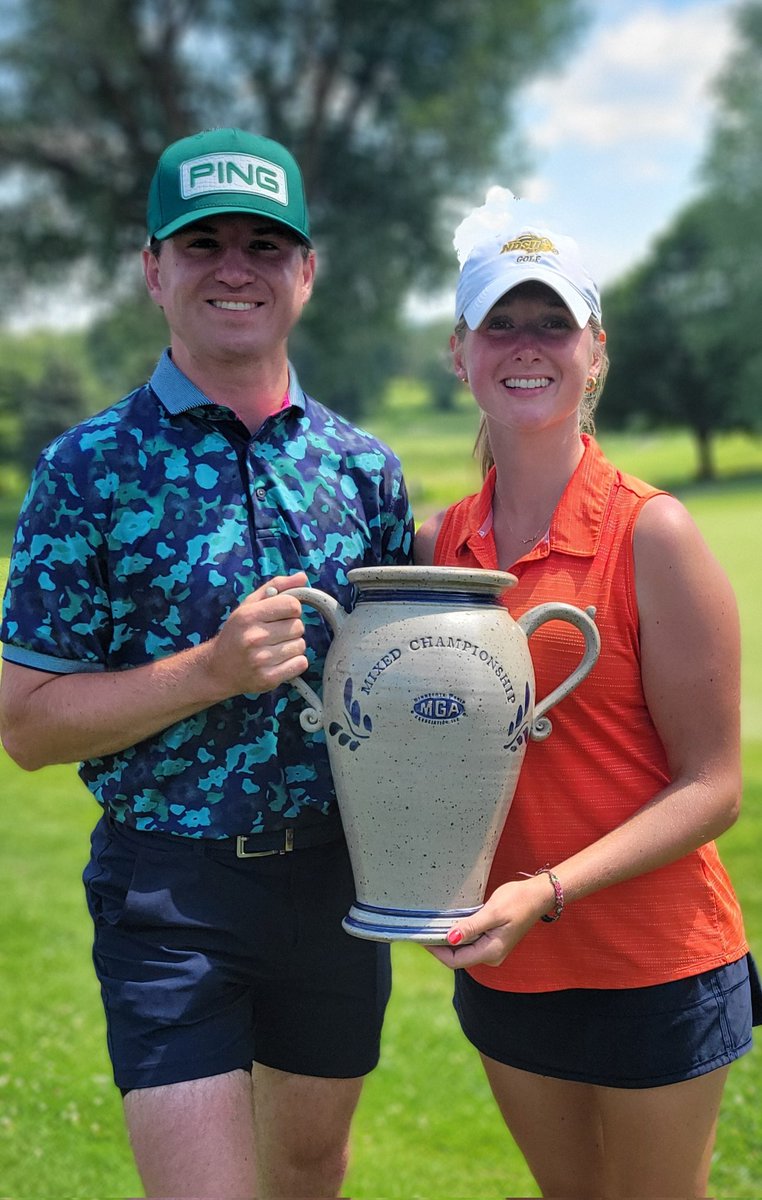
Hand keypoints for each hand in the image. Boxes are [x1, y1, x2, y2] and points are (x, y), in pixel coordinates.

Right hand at [204, 573, 309, 699]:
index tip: (282, 614)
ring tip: (274, 648)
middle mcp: (254, 637)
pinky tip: (279, 661)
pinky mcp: (268, 679)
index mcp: (248, 616)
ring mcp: (261, 660)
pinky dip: (294, 663)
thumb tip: (303, 577)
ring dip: (292, 646)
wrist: (217, 669)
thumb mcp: (249, 605)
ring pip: (301, 645)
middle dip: (291, 628)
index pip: (292, 605)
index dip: (292, 609)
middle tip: (275, 634)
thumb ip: (276, 587)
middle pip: (298, 626)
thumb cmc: (236, 633)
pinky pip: (300, 664)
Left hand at [425, 873, 556, 969]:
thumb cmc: (518, 900)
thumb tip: (450, 939)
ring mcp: (492, 949)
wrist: (538, 896)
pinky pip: (470, 943)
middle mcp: (491, 955)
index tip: (421, 938)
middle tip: (422, 930)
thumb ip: (471, 927)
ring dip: (448, 941)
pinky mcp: (492, 940)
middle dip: (439, 947)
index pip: (456, 961)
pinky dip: (458, 936)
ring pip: (463, 951)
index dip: (437, 952)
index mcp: (491, 952)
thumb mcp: (493, 912)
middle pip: (458, 958)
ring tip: (432, 926)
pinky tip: (449, 924)